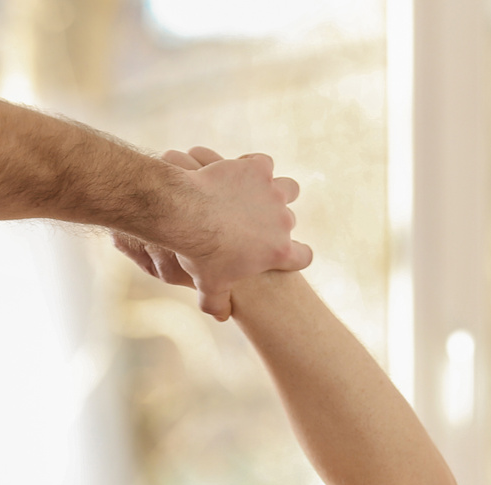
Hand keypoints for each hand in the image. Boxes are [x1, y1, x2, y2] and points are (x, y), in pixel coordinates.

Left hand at [116, 147, 310, 321]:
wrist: (187, 214)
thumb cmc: (199, 255)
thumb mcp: (209, 287)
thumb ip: (218, 304)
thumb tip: (223, 315)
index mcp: (278, 251)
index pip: (303, 257)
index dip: (296, 257)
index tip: (285, 255)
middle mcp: (283, 220)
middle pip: (292, 219)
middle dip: (277, 221)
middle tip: (253, 222)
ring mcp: (272, 192)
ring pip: (288, 187)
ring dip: (275, 190)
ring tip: (255, 193)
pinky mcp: (257, 169)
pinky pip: (264, 163)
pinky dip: (253, 167)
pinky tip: (238, 172)